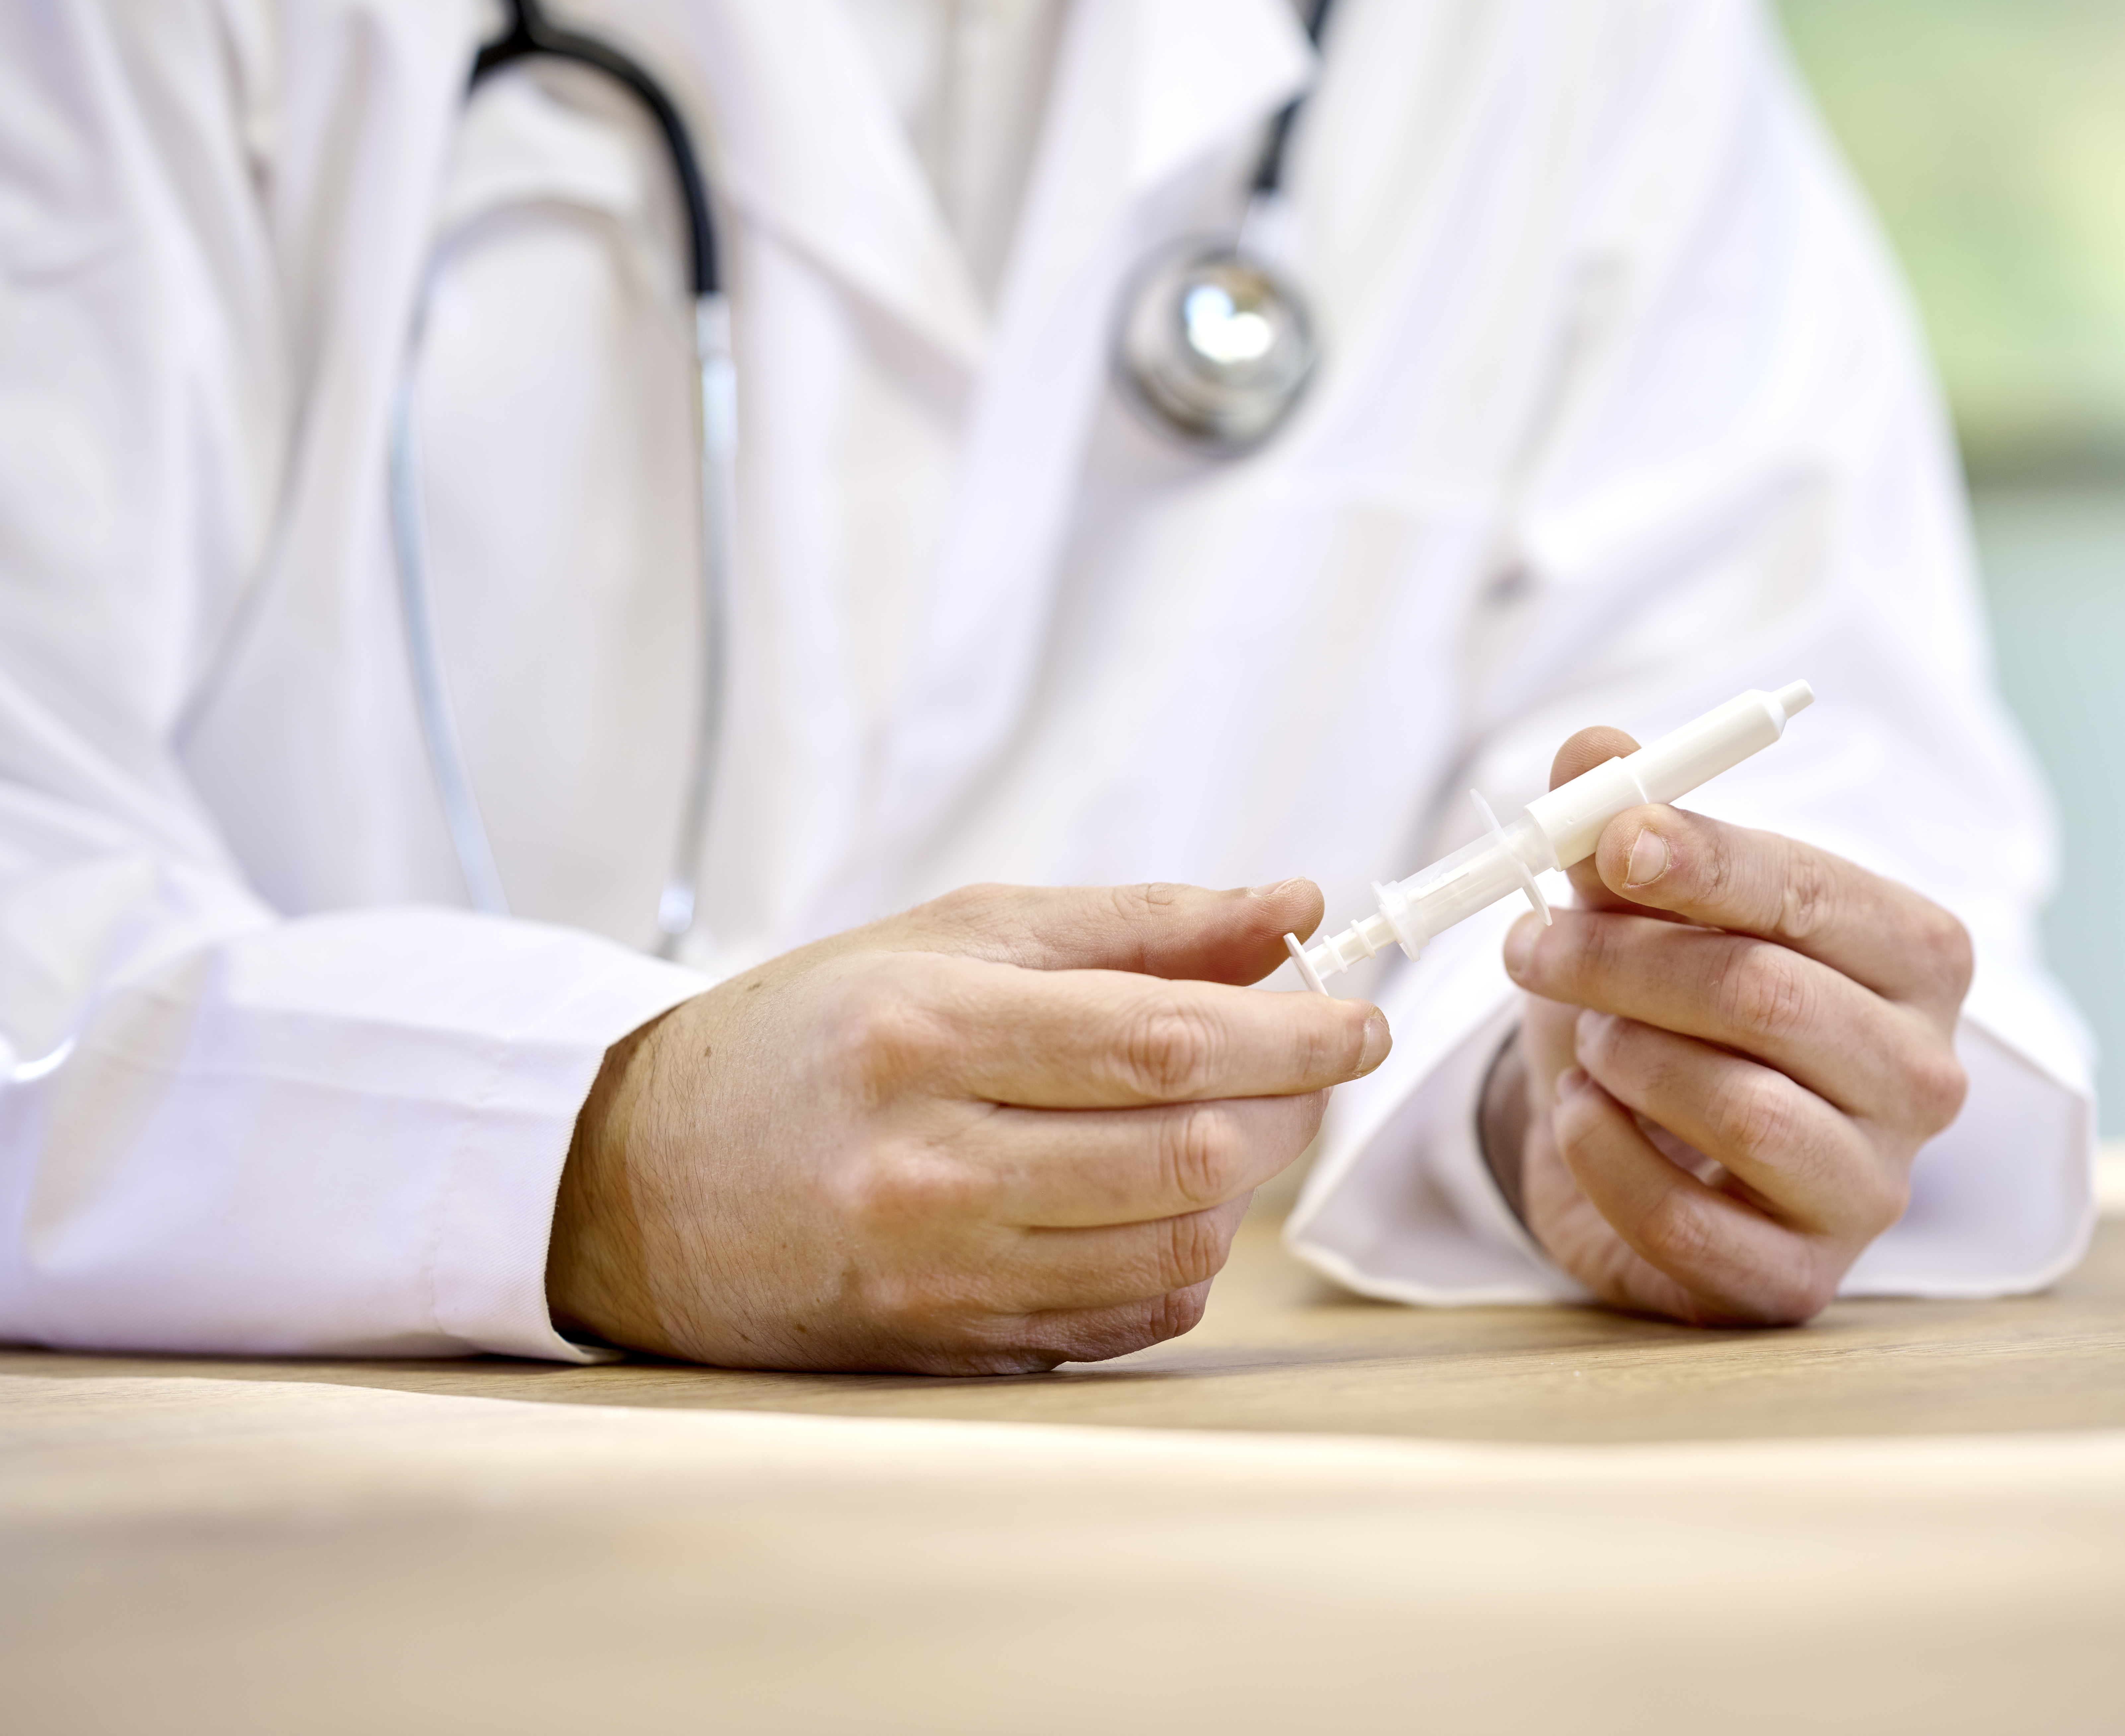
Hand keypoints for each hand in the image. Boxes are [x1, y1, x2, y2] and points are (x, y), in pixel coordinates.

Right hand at [548, 881, 1385, 1372]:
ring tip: (1229, 1128)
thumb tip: (1292, 903)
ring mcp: (936, 1269)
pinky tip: (1160, 1205)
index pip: (1167, 1043)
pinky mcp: (945, 1345)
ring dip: (1242, 1186)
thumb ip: (1138, 924)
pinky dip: (1183, 1260)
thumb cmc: (815, 1033)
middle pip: (1188, 1151)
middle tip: (1305, 1067)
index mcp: (928, 1030)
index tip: (1360, 1018)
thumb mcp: (958, 937)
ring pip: (1174, 1245)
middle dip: (1288, 1108)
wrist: (641, 1174)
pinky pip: (1127, 1318)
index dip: (1293, 1034)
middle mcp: (930, 1159)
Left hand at [1482, 728, 1971, 1324]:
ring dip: (1625, 1059)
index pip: (1812, 894)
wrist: (1635, 1147)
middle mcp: (1923, 1074)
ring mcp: (1872, 1187)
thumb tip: (1590, 748)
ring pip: (1742, 1110)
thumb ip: (1620, 826)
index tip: (1608, 837)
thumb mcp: (1636, 909)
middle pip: (1768, 997)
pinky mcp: (1801, 1280)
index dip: (1702, 860)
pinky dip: (1605, 1158)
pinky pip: (1689, 1220)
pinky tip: (1580, 1117)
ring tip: (1585, 1040)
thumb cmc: (1662, 1009)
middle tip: (1530, 946)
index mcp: (1915, 958)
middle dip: (1627, 961)